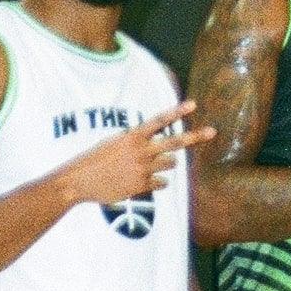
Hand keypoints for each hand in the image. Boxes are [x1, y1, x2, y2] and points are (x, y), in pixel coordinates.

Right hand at [53, 101, 213, 208]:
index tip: (193, 104)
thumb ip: (134, 141)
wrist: (79, 181)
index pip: (159, 120)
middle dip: (195, 136)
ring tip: (151, 164)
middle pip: (174, 141)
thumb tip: (151, 143)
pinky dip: (158, 181)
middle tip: (212, 131)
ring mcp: (143, 168)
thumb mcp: (112, 143)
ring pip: (171, 163)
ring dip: (168, 163)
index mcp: (132, 136)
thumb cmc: (94, 160)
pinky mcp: (142, 185)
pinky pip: (163, 182)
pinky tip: (145, 181)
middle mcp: (140, 150)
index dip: (177, 112)